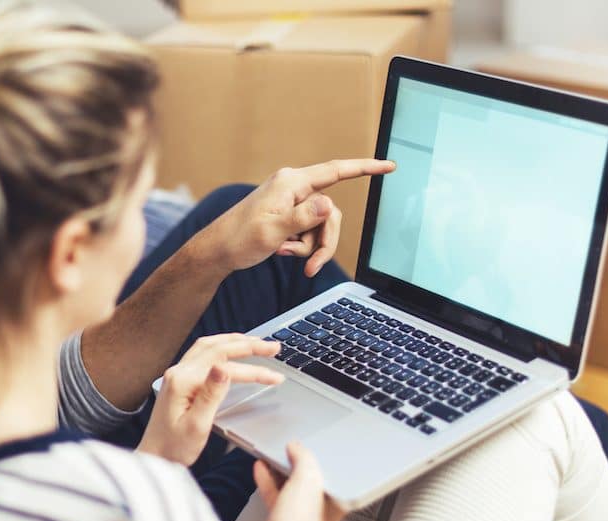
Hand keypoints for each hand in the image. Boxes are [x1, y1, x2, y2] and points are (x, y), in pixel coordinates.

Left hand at [137, 335, 283, 465]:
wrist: (153, 458)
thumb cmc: (174, 448)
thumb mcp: (197, 426)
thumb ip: (211, 395)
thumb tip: (224, 368)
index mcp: (183, 382)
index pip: (226, 368)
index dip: (254, 371)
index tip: (275, 377)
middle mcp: (178, 372)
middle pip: (218, 347)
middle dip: (249, 345)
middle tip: (274, 347)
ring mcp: (177, 374)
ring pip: (210, 346)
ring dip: (235, 341)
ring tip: (258, 343)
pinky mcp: (179, 380)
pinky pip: (203, 354)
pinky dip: (222, 347)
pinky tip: (232, 349)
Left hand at [200, 159, 395, 277]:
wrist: (218, 251)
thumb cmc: (240, 239)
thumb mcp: (273, 231)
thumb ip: (303, 218)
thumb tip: (329, 205)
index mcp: (292, 182)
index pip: (336, 171)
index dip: (365, 168)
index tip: (389, 166)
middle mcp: (294, 187)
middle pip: (331, 213)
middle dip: (324, 242)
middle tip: (310, 267)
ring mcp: (292, 201)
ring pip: (322, 226)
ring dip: (309, 247)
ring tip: (285, 254)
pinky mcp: (289, 215)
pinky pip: (309, 231)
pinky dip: (299, 247)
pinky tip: (280, 250)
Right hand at [244, 444, 345, 520]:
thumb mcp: (307, 481)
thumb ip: (304, 459)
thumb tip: (298, 448)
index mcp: (335, 504)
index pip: (333, 475)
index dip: (323, 458)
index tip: (313, 444)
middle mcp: (319, 512)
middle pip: (310, 480)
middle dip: (299, 462)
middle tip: (291, 447)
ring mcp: (298, 518)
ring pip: (291, 487)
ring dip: (281, 469)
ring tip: (272, 454)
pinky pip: (276, 495)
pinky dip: (268, 480)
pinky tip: (261, 469)